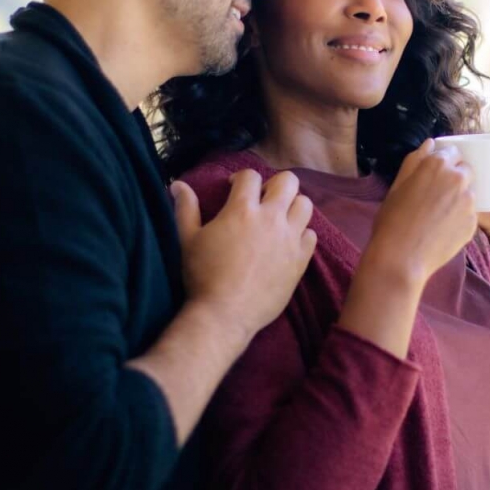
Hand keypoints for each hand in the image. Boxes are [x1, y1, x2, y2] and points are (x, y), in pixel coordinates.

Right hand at [171, 170, 315, 342]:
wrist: (225, 314)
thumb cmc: (202, 276)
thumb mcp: (187, 240)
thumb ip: (186, 209)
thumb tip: (178, 185)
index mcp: (242, 210)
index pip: (251, 175)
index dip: (241, 178)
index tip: (234, 188)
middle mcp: (271, 219)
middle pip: (288, 182)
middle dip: (275, 184)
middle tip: (262, 199)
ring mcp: (289, 239)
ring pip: (305, 205)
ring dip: (292, 206)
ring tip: (278, 218)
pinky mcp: (300, 260)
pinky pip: (311, 236)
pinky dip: (302, 234)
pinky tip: (287, 242)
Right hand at [365, 139, 476, 286]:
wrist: (401, 258)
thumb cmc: (392, 220)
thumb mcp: (397, 185)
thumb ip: (415, 160)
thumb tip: (430, 144)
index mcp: (437, 164)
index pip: (452, 152)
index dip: (443, 162)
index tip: (434, 175)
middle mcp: (457, 179)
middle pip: (465, 170)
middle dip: (455, 178)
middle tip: (436, 196)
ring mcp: (468, 202)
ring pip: (469, 193)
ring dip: (458, 198)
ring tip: (438, 215)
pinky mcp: (473, 223)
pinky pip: (470, 214)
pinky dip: (460, 218)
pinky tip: (443, 228)